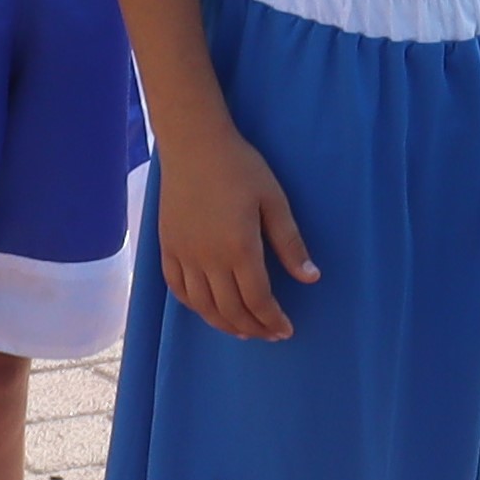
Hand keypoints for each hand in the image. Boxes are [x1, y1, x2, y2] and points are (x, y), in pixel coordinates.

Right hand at [155, 126, 312, 341]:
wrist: (194, 145)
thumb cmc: (240, 168)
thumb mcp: (274, 200)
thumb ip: (290, 243)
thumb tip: (311, 277)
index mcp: (239, 249)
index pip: (258, 300)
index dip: (273, 320)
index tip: (286, 330)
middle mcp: (208, 260)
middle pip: (231, 310)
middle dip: (254, 328)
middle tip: (270, 334)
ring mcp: (184, 256)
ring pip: (203, 306)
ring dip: (225, 324)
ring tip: (244, 330)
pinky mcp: (167, 248)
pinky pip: (177, 290)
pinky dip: (195, 307)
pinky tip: (208, 309)